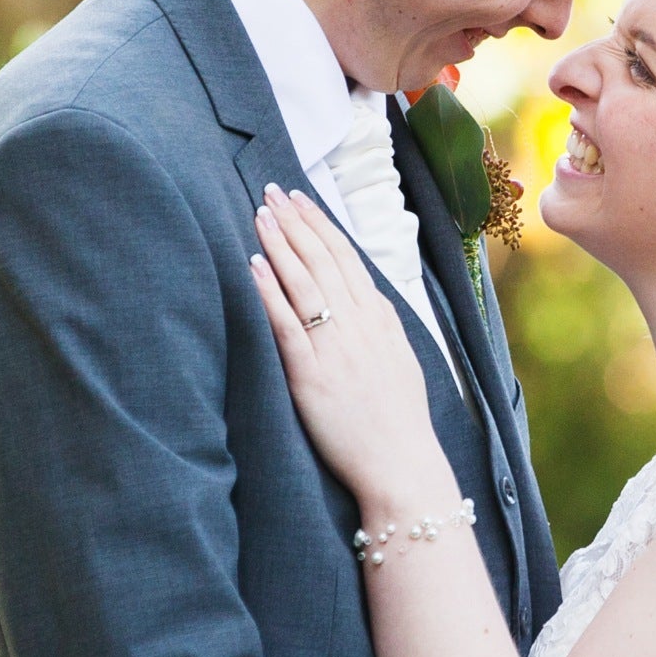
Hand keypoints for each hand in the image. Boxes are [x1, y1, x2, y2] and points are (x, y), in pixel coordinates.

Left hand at [247, 186, 458, 511]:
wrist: (402, 466)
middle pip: (323, 260)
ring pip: (304, 282)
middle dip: (295, 221)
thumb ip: (379, 327)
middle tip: (270, 191)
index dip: (319, 225)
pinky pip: (287, 324)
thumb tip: (363, 300)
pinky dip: (269, 291)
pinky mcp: (312, 376)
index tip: (298, 199)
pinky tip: (253, 265)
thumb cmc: (398, 422)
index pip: (346, 257)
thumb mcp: (400, 361)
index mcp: (381, 320)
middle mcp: (360, 326)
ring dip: (280, 244)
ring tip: (259, 215)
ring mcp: (336, 349)